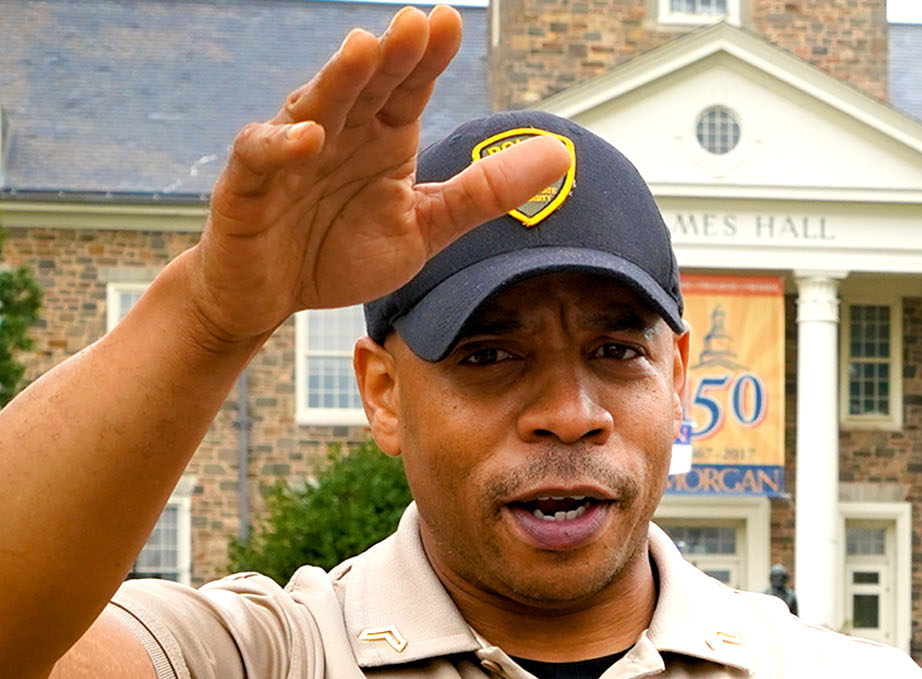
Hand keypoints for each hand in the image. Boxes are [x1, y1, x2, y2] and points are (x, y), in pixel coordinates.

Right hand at [184, 5, 570, 347]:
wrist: (270, 296)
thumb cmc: (341, 251)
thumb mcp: (428, 227)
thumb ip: (486, 192)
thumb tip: (560, 154)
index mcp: (383, 135)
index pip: (409, 85)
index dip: (428, 55)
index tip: (450, 21)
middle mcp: (338, 131)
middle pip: (366, 84)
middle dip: (390, 54)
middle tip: (416, 23)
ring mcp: (290, 153)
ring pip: (314, 105)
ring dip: (339, 78)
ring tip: (366, 50)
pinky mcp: (248, 186)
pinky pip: (263, 157)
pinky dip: (282, 145)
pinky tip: (308, 136)